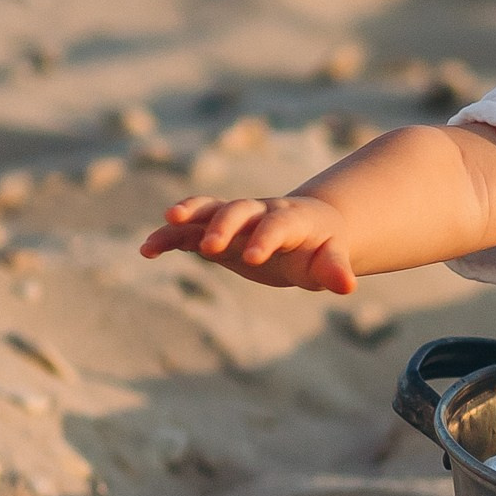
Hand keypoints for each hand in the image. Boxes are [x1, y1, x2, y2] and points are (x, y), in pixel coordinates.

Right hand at [141, 194, 355, 294]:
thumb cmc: (319, 247)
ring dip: (187, 217)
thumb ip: (334, 269)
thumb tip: (347, 286)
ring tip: (162, 230)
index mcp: (291, 219)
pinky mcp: (213, 230)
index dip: (265, 238)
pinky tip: (148, 250)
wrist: (304, 230)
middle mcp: (259, 212)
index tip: (253, 258)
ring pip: (208, 211)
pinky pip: (188, 230)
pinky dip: (170, 236)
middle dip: (224, 225)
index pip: (277, 225)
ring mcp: (234, 219)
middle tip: (210, 247)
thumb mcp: (329, 259)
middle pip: (239, 209)